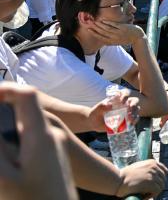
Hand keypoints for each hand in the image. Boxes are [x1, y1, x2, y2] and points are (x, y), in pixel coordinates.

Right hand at [0, 84, 75, 199]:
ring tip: (1, 141)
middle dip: (2, 109)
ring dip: (8, 125)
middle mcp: (51, 133)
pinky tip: (7, 155)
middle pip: (24, 108)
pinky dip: (16, 137)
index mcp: (42, 133)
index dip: (4, 89)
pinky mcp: (52, 154)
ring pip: (27, 123)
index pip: (27, 95)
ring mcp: (54, 143)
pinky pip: (32, 136)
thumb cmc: (36, 199)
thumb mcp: (6, 177)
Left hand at [86, 95, 140, 132]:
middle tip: (130, 110)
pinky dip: (135, 121)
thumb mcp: (96, 109)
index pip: (125, 93)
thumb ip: (102, 106)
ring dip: (135, 114)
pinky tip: (132, 124)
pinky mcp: (127, 120)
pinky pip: (134, 119)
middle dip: (134, 105)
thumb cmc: (95, 113)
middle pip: (134, 101)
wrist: (94, 123)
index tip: (122, 102)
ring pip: (136, 109)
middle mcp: (124, 104)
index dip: (126, 95)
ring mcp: (126, 112)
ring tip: (131, 119)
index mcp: (118, 99)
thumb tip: (110, 105)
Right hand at [90, 20, 143, 45]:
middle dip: (95, 28)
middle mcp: (114, 38)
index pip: (100, 37)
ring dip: (100, 25)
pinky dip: (108, 22)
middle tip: (89, 23)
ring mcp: (119, 33)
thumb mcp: (117, 42)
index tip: (88, 29)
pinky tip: (104, 20)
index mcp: (112, 42)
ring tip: (94, 21)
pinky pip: (114, 25)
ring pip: (107, 29)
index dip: (94, 33)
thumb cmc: (127, 39)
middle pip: (102, 32)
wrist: (137, 37)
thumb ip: (110, 41)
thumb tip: (102, 39)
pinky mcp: (123, 28)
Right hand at [116, 159, 167, 198]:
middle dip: (157, 185)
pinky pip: (157, 191)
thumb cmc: (124, 175)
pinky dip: (152, 195)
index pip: (164, 170)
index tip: (156, 184)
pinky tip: (144, 196)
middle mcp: (154, 167)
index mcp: (152, 162)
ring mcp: (153, 175)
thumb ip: (146, 169)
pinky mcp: (151, 183)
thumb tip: (152, 176)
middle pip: (163, 179)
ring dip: (154, 191)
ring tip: (145, 194)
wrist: (118, 180)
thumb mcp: (138, 167)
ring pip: (161, 186)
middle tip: (148, 191)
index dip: (161, 178)